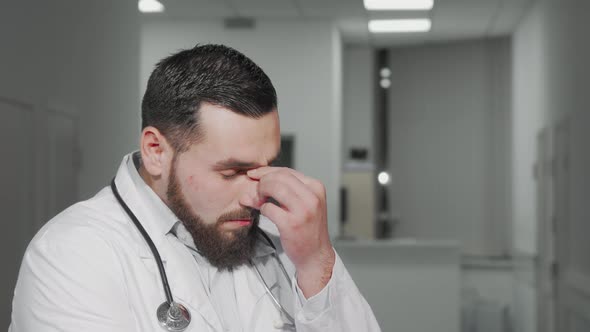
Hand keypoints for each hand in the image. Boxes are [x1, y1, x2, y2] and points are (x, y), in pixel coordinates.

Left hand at [242, 167, 335, 297]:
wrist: (316, 255)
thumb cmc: (308, 228)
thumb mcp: (303, 203)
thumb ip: (285, 189)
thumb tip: (257, 177)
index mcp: (316, 188)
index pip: (287, 172)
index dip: (267, 171)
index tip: (254, 174)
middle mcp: (312, 197)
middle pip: (279, 177)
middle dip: (262, 181)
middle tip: (256, 191)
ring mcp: (303, 210)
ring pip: (274, 188)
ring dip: (260, 193)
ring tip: (258, 200)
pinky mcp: (292, 224)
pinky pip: (268, 208)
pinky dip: (262, 208)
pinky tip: (263, 212)